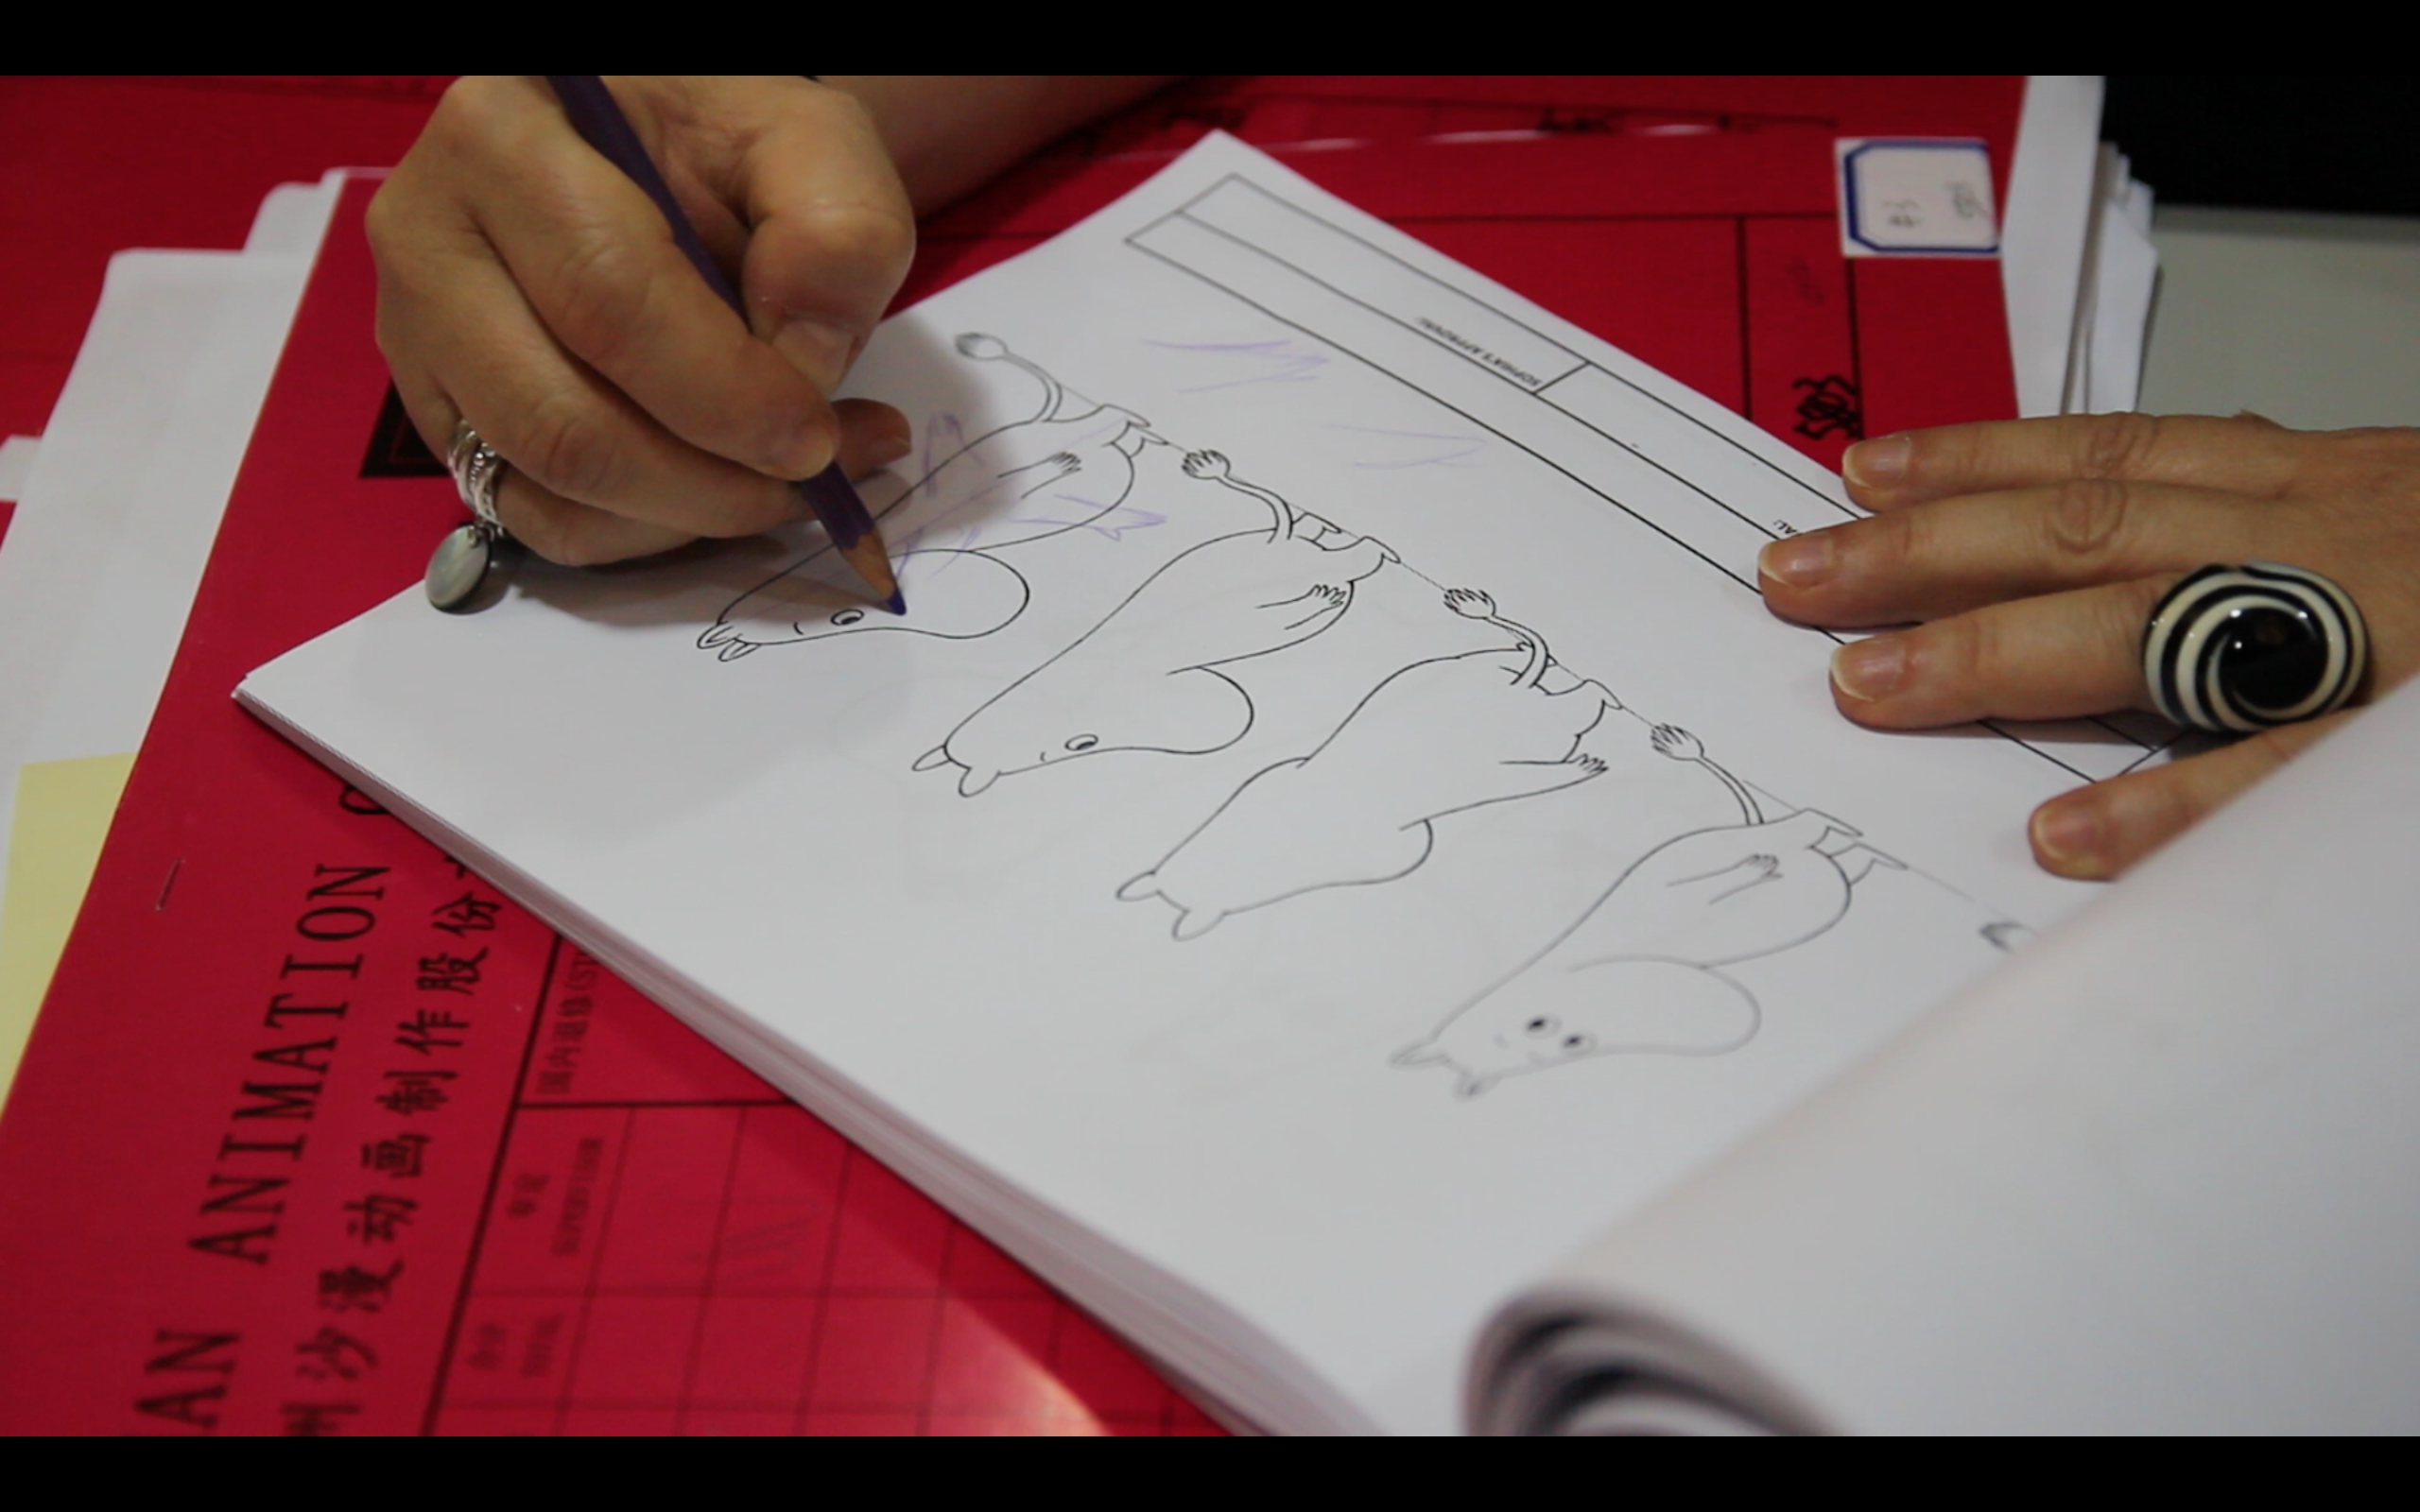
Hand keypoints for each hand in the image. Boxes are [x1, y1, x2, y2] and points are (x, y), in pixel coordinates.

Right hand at [369, 76, 917, 566]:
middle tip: (816, 476)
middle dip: (709, 481)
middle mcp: (429, 239)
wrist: (662, 161)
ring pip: (548, 486)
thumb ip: (835, 227)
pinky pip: (542, 519)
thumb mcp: (806, 141)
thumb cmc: (724, 146)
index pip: (607, 299)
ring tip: (789, 481)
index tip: (818, 438)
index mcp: (501, 137)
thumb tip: (805, 359)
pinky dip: (649, 532)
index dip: (725, 394)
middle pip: (561, 420)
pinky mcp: (444, 418)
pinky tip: (724, 488)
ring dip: (688, 514)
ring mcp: (421, 340)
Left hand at [1757, 414, 2419, 877]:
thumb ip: (2264, 542)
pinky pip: (2286, 772)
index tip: (1859, 472)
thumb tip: (2112, 570)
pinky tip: (2069, 838)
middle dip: (1929, 554)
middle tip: (1797, 582)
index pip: (2116, 456)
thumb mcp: (2393, 524)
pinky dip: (2177, 804)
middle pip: (2092, 530)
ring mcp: (2384, 634)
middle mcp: (2338, 535)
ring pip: (2160, 627)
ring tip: (1871, 687)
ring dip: (2001, 656)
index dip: (1977, 459)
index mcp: (2326, 484)